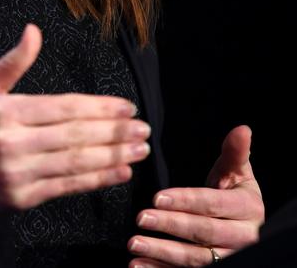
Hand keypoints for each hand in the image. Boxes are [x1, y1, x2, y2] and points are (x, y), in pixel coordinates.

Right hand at [0, 23, 150, 226]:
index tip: (126, 107)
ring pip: (76, 162)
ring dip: (113, 156)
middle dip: (114, 131)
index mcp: (5, 110)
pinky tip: (118, 172)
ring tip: (139, 149)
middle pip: (76, 135)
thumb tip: (34, 31)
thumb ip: (13, 61)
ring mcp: (18, 172)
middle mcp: (12, 141)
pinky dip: (95, 180)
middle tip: (143, 128)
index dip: (99, 107)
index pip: (63, 107)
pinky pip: (66, 187)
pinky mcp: (21, 198)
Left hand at [127, 124, 264, 265]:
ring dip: (162, 252)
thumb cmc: (234, 190)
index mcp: (248, 208)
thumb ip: (235, 152)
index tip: (157, 197)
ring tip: (135, 244)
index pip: (212, 204)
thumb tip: (242, 129)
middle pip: (203, 233)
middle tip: (141, 218)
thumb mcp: (235, 171)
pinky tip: (139, 265)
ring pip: (195, 258)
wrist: (244, 221)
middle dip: (170, 225)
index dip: (185, 201)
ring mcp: (229, 257)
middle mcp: (242, 237)